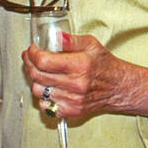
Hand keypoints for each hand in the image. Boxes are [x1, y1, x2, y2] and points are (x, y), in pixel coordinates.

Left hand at [24, 34, 147, 118]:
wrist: (118, 87)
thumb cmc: (105, 66)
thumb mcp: (92, 45)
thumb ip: (72, 40)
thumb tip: (57, 36)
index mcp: (79, 65)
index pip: (43, 61)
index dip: (32, 54)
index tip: (32, 49)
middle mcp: (75, 84)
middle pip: (37, 76)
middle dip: (29, 64)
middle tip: (31, 58)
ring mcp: (72, 100)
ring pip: (38, 91)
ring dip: (35, 80)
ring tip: (40, 72)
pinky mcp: (71, 111)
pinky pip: (45, 106)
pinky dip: (42, 97)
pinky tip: (48, 87)